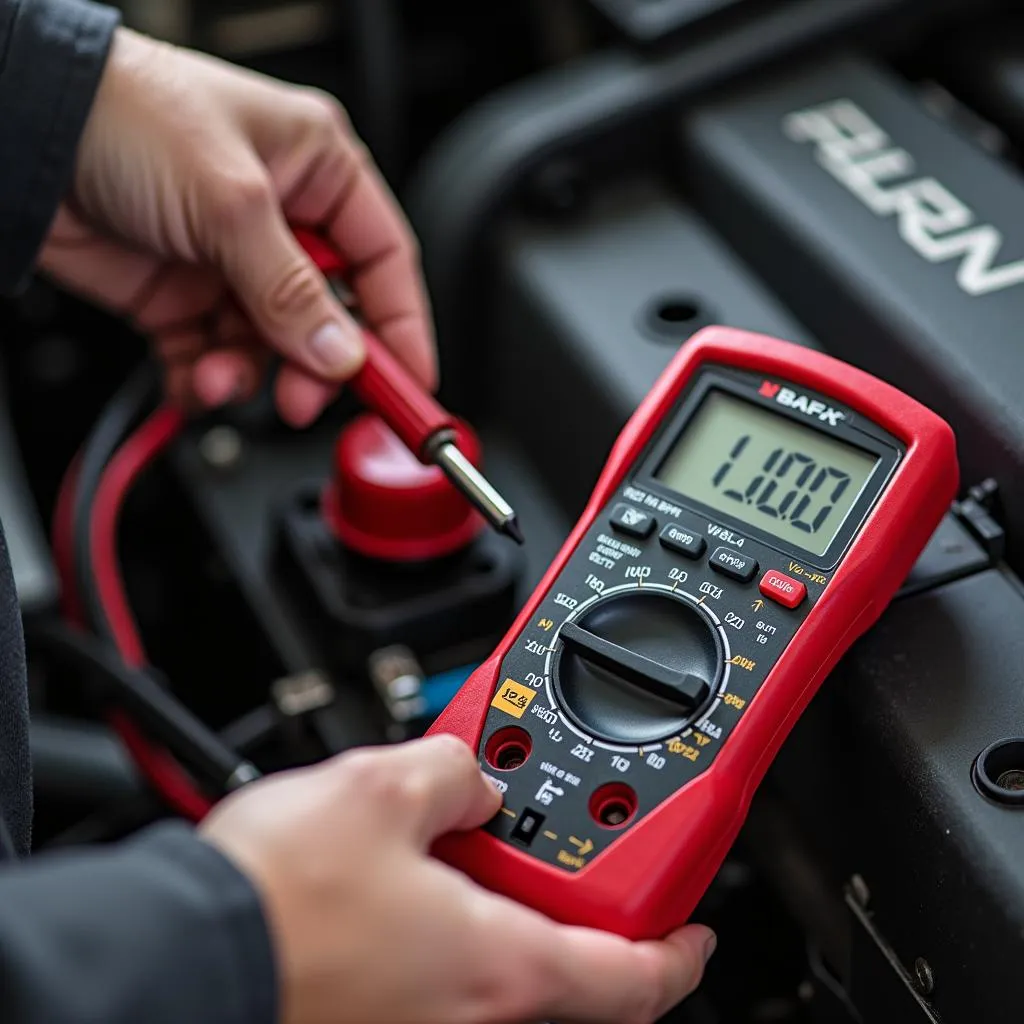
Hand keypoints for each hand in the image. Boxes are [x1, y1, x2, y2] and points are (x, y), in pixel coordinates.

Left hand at [40, 27, 434, 426]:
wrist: (19, 127)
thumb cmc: (124, 112)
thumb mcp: (231, 201)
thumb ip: (292, 289)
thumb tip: (340, 353)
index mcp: (317, 170)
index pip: (384, 261)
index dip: (403, 326)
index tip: (413, 382)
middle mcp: (281, 219)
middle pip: (330, 317)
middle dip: (314, 364)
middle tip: (302, 398)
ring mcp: (231, 261)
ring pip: (270, 348)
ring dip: (248, 374)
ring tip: (217, 376)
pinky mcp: (183, 297)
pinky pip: (214, 358)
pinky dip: (204, 380)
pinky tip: (192, 379)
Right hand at [201, 735, 715, 1023]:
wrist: (181, 955)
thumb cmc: (278, 904)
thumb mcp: (384, 786)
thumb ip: (454, 768)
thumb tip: (472, 771)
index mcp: (501, 964)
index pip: (636, 976)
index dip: (678, 946)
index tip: (692, 926)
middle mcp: (470, 1012)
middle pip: (563, 958)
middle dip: (566, 890)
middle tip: (552, 835)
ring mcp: (421, 1019)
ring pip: (494, 955)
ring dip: (494, 892)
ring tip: (455, 827)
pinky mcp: (373, 1009)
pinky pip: (437, 963)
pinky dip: (443, 912)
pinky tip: (403, 862)